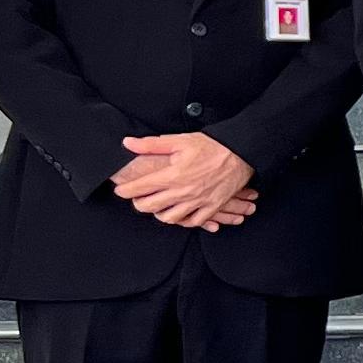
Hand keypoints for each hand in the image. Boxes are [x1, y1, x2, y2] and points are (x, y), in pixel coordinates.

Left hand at [114, 133, 253, 227]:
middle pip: (149, 207)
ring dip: (158, 214)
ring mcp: (198, 201)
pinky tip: (179, 215)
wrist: (241, 153)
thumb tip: (127, 143)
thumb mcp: (179, 140)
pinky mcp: (211, 206)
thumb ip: (151, 144)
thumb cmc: (211, 146)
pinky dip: (183, 221)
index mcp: (172, 175)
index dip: (125, 190)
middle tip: (137, 198)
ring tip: (156, 207)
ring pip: (169, 218)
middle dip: (138, 203)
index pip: (139, 188)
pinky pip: (193, 222)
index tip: (120, 190)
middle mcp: (183, 192)